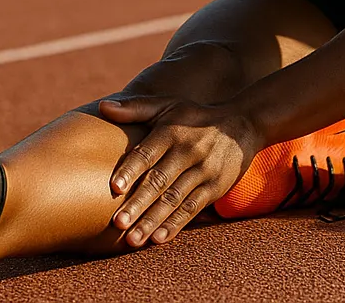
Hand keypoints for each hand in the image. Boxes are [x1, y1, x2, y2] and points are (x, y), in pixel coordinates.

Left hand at [99, 96, 263, 246]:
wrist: (242, 124)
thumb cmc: (194, 117)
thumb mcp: (168, 106)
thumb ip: (135, 108)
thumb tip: (102, 107)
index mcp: (172, 130)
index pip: (149, 152)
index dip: (132, 168)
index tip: (115, 187)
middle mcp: (188, 150)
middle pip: (160, 180)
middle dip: (138, 203)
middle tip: (117, 223)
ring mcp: (203, 170)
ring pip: (175, 199)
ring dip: (153, 220)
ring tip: (133, 240)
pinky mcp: (215, 187)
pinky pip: (193, 207)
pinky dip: (176, 224)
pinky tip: (159, 239)